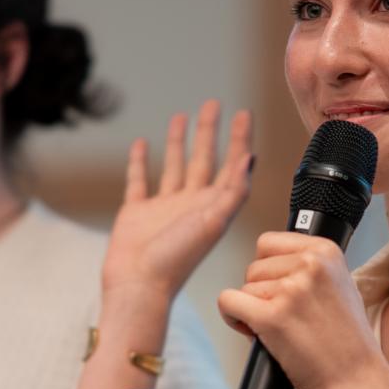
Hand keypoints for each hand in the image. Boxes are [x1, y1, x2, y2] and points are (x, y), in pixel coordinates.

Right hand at [100, 101, 253, 302]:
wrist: (139, 284)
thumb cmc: (178, 259)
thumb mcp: (213, 222)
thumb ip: (233, 191)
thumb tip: (250, 157)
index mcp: (213, 207)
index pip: (231, 166)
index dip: (239, 140)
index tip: (244, 113)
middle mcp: (191, 204)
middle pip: (204, 159)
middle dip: (210, 132)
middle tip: (213, 104)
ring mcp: (164, 208)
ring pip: (174, 166)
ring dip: (178, 142)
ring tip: (181, 116)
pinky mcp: (137, 212)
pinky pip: (140, 180)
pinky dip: (140, 162)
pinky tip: (141, 144)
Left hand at [217, 232, 388, 388]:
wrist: (357, 381)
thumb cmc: (349, 343)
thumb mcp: (342, 286)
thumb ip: (312, 268)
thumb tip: (277, 261)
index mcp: (327, 252)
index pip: (269, 242)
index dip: (269, 269)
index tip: (282, 289)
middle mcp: (310, 265)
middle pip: (254, 266)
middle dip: (262, 292)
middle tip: (285, 317)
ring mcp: (291, 290)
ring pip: (243, 287)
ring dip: (252, 309)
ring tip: (280, 329)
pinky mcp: (272, 317)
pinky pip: (228, 302)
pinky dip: (231, 317)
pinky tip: (250, 331)